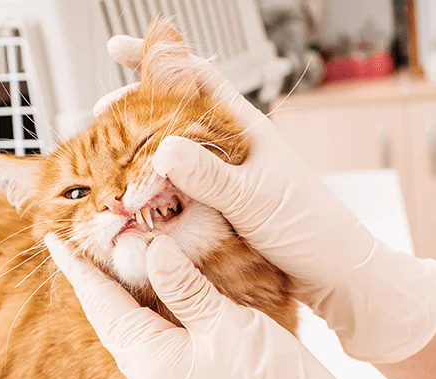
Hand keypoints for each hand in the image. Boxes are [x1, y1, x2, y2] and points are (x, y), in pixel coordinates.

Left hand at [45, 233, 353, 378]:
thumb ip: (185, 288)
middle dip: (100, 278)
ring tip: (121, 256)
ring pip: (136, 327)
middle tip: (91, 239)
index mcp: (149, 360)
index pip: (102, 304)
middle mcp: (148, 376)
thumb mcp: (227, 327)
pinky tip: (163, 290)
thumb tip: (152, 249)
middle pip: (113, 316)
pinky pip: (159, 339)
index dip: (78, 270)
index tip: (55, 242)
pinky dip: (155, 309)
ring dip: (128, 291)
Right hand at [97, 35, 435, 363]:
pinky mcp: (220, 206)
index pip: (198, 79)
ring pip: (173, 154)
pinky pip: (179, 190)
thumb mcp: (256, 199)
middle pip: (175, 115)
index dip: (159, 59)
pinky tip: (137, 198)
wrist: (335, 272)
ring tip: (111, 162)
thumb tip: (163, 149)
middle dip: (136, 111)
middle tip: (101, 116)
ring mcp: (225, 176)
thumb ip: (210, 176)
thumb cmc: (311, 228)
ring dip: (141, 155)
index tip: (118, 48)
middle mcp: (232, 148)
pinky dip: (156, 190)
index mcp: (246, 129)